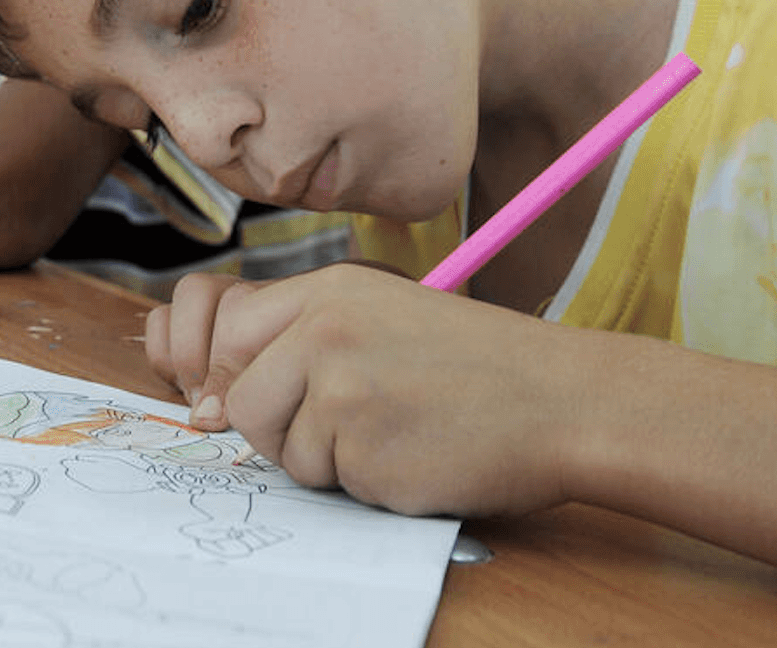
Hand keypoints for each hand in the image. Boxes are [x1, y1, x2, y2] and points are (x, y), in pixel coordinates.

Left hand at [150, 263, 585, 515]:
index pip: (231, 329)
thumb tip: (209, 400)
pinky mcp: (364, 449)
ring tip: (398, 433)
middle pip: (244, 400)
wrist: (567, 401)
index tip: (267, 401)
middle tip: (347, 427)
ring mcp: (342, 389)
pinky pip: (333, 485)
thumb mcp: (388, 318)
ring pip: (287, 452)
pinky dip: (369, 484)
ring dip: (333, 462)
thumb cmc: (482, 367)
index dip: (238, 376)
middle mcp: (326, 331)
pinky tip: (418, 455)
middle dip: (281, 430)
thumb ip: (305, 341)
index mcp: (332, 290)